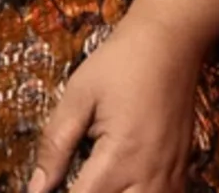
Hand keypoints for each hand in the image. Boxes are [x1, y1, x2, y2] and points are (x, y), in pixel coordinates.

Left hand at [27, 15, 205, 192]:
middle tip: (75, 180)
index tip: (44, 190)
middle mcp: (150, 174)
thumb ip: (55, 145)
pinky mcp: (182, 168)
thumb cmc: (122, 62)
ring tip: (95, 181)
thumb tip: (36, 187)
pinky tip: (124, 187)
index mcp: (120, 158)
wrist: (171, 41)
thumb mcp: (78, 97)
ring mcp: (170, 173)